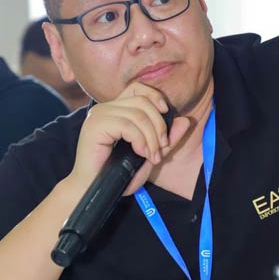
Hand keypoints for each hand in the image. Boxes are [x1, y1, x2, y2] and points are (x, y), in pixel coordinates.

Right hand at [69, 83, 190, 193]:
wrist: (93, 190)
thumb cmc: (117, 174)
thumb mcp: (149, 154)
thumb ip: (166, 138)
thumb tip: (185, 120)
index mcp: (115, 110)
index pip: (137, 89)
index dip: (155, 96)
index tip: (166, 113)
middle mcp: (105, 108)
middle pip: (142, 102)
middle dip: (159, 125)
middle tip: (162, 148)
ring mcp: (98, 115)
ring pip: (138, 114)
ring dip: (151, 137)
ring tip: (152, 156)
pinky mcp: (94, 125)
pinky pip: (127, 125)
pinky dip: (140, 140)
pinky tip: (140, 153)